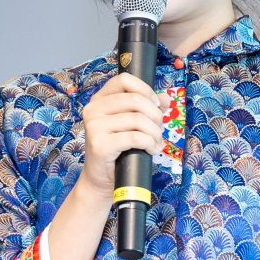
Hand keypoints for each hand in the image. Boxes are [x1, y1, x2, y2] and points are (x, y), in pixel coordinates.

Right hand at [73, 66, 164, 201]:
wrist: (101, 178)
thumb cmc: (118, 150)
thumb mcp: (132, 125)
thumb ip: (147, 108)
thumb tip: (166, 98)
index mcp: (99, 100)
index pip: (124, 80)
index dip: (145, 89)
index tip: (155, 105)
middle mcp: (93, 109)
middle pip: (134, 100)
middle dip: (155, 115)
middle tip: (159, 129)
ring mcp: (94, 127)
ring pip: (137, 119)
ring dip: (154, 132)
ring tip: (156, 142)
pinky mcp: (100, 144)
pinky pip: (135, 137)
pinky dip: (149, 143)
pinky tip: (151, 150)